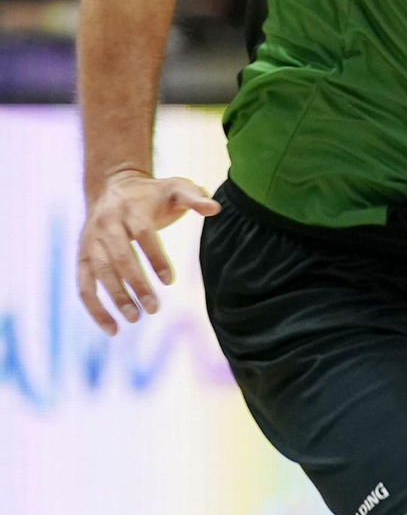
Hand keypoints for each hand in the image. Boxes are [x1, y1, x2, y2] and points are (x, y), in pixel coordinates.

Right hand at [77, 166, 219, 334]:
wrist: (112, 185)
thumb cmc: (151, 194)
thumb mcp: (175, 188)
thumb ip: (195, 197)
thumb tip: (215, 208)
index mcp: (130, 208)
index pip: (143, 233)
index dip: (156, 257)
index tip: (170, 280)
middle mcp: (106, 224)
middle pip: (119, 256)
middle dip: (136, 283)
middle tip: (153, 308)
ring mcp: (91, 241)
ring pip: (100, 271)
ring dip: (115, 297)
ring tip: (134, 318)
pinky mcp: (83, 256)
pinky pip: (84, 284)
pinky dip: (94, 307)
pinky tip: (112, 329)